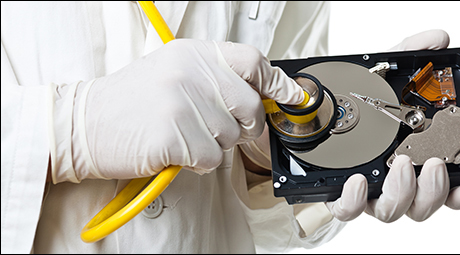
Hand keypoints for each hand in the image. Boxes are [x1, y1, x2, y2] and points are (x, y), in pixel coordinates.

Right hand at [48, 39, 304, 182]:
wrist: (85, 124)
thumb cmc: (132, 102)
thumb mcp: (173, 72)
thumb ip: (215, 78)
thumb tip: (261, 92)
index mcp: (193, 54)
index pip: (252, 61)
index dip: (277, 82)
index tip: (293, 96)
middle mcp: (191, 74)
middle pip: (249, 106)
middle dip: (243, 125)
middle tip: (219, 129)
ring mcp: (182, 103)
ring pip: (230, 136)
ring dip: (213, 145)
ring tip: (184, 135)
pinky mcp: (174, 135)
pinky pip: (210, 158)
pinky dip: (198, 162)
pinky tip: (176, 151)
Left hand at [325, 29, 459, 221]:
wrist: (309, 117)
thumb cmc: (353, 106)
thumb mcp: (381, 77)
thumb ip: (411, 58)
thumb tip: (438, 39)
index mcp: (411, 162)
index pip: (443, 188)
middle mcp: (392, 183)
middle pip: (420, 206)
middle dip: (432, 191)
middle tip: (432, 164)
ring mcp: (366, 191)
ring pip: (390, 211)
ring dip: (402, 192)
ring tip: (400, 165)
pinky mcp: (336, 194)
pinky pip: (348, 210)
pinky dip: (355, 201)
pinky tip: (358, 182)